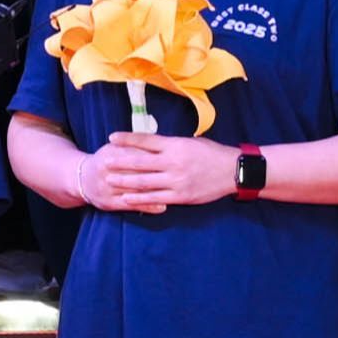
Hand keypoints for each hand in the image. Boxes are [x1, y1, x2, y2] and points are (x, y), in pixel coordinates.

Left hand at [89, 130, 237, 211]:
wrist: (232, 171)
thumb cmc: (211, 153)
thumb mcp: (190, 142)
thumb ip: (170, 145)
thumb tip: (150, 144)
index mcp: (175, 145)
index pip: (146, 140)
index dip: (127, 139)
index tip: (112, 138)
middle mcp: (173, 162)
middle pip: (140, 162)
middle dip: (120, 162)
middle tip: (104, 162)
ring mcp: (176, 180)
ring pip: (144, 182)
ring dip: (125, 182)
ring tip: (109, 180)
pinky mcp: (180, 196)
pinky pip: (155, 198)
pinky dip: (139, 199)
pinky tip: (127, 199)